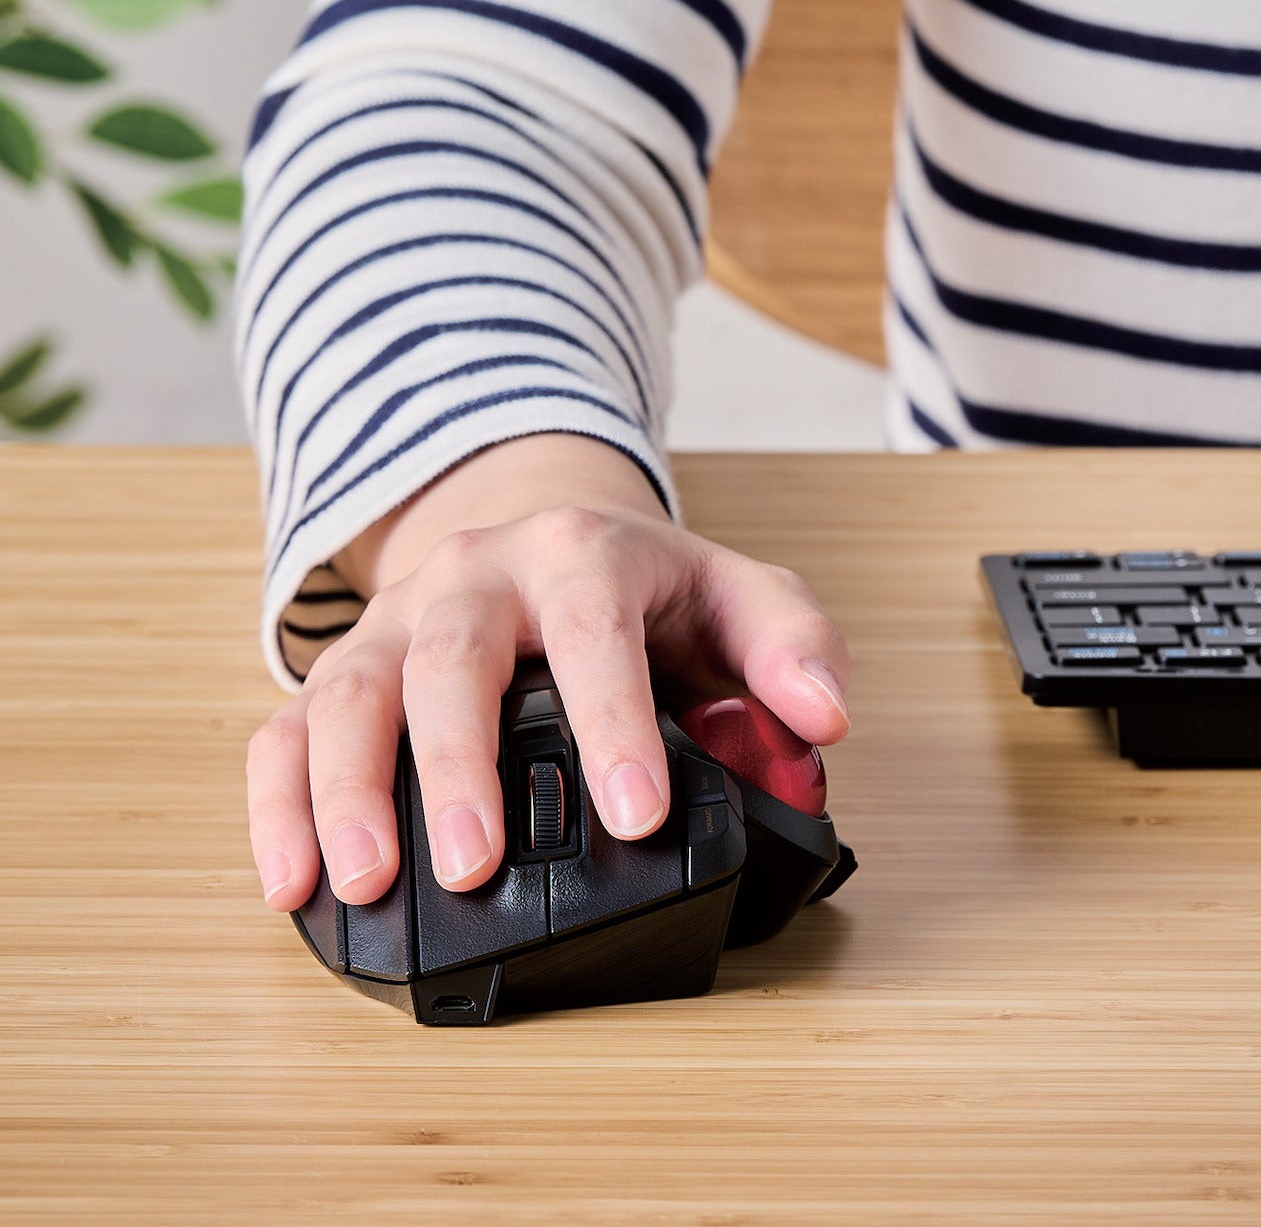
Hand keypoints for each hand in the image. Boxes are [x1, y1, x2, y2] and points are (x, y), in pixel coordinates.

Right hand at [245, 438, 850, 910]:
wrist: (544, 533)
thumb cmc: (645, 586)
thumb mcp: (738, 595)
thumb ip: (792, 646)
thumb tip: (825, 719)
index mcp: (581, 556)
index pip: (594, 632)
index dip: (612, 724)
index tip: (635, 817)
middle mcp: (476, 576)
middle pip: (453, 657)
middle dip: (457, 763)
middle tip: (475, 866)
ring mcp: (401, 618)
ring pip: (351, 688)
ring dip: (348, 787)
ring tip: (364, 884)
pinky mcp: (349, 663)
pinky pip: (288, 723)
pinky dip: (278, 799)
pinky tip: (292, 877)